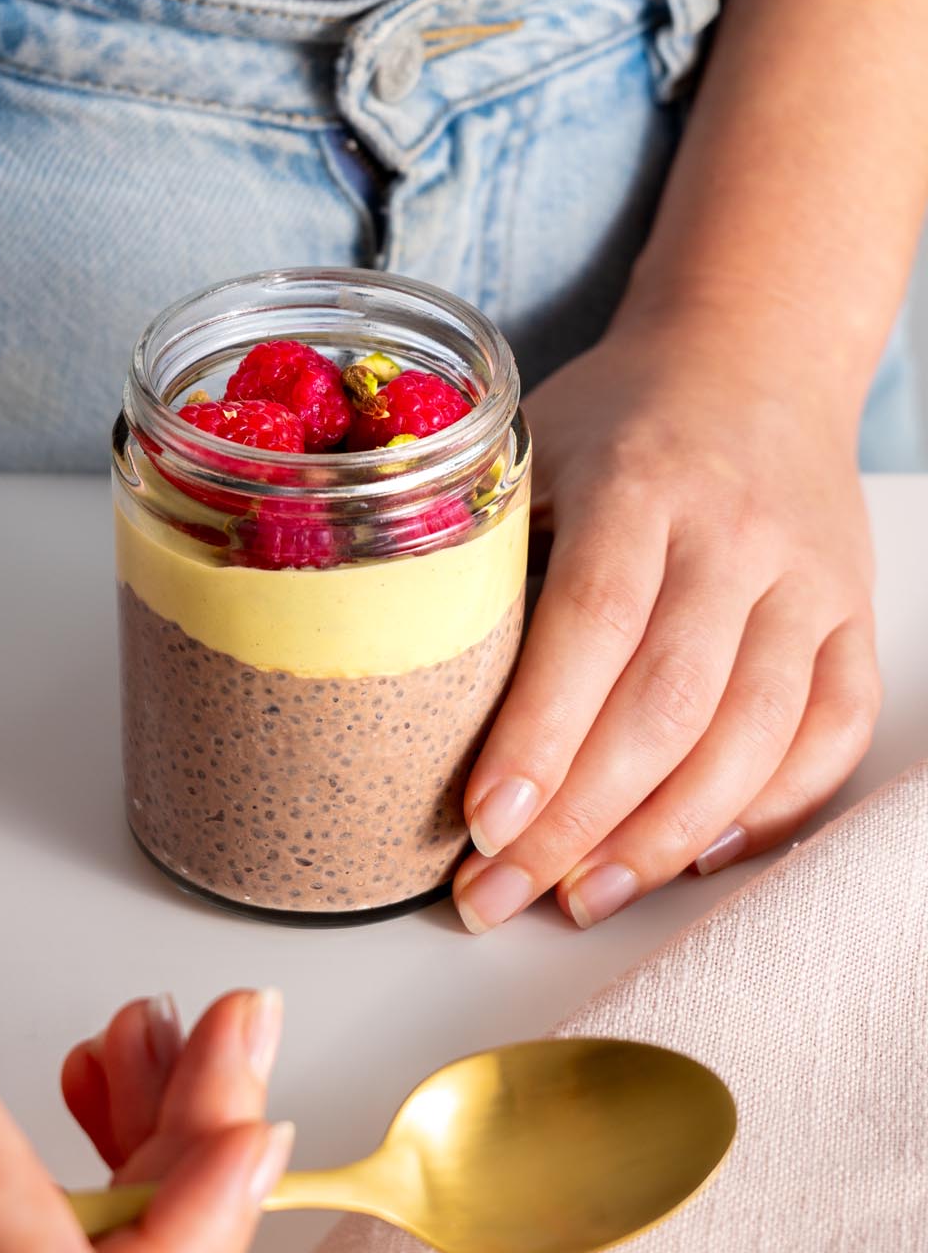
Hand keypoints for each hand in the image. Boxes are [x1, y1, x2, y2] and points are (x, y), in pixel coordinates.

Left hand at [455, 316, 879, 931]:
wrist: (756, 355)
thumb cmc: (622, 418)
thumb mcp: (532, 446)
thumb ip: (484, 553)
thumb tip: (398, 692)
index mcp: (641, 483)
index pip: (592, 624)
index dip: (538, 734)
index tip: (480, 824)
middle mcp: (736, 534)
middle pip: (667, 702)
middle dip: (577, 819)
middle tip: (498, 894)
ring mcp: (809, 579)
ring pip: (756, 734)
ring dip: (665, 836)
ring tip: (582, 896)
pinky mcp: (854, 613)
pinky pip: (834, 731)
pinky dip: (774, 807)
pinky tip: (699, 853)